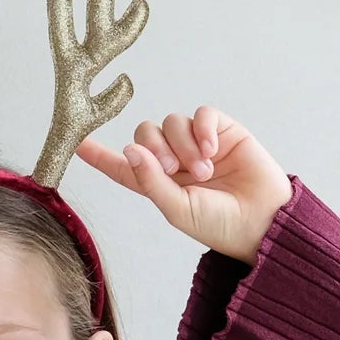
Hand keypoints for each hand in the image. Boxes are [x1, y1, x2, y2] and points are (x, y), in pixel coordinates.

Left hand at [75, 107, 291, 264]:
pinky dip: (202, 128)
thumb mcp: (177, 209)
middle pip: (145, 134)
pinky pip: (202, 114)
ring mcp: (198, 143)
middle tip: (175, 170)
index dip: (99, 154)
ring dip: (183, 145)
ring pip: (172, 122)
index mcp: (158, 183)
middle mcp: (175, 160)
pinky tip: (212, 149)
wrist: (263, 221)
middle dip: (154, 148)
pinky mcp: (222, 130)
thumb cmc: (219, 224)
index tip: (75, 143)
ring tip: (204, 171)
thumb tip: (129, 149)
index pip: (123, 165)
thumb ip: (151, 181)